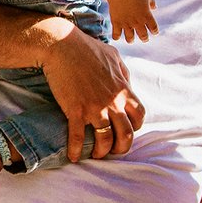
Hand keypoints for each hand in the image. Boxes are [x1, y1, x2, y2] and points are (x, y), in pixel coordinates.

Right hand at [40, 22, 145, 160]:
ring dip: (102, 152)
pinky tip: (73, 156)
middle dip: (122, 147)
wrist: (62, 46)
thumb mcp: (113, 56)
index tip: (125, 130)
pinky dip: (75, 150)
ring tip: (96, 155)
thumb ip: (123, 72)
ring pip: (106, 140)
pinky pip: (78, 137)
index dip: (135, 128)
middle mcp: (113, 102)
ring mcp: (95, 108)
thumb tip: (126, 82)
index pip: (139, 116)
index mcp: (123, 90)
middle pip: (126, 134)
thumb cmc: (87, 48)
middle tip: (114, 150)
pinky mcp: (76, 111)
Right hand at [100, 0, 157, 42]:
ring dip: (131, 40)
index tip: (153, 32)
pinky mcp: (117, 23)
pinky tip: (117, 35)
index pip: (154, 29)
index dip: (155, 31)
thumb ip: (152, 3)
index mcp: (147, 16)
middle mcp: (138, 22)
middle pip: (143, 36)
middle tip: (144, 38)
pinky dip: (117, 37)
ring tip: (131, 39)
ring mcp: (127, 24)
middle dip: (144, 38)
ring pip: (130, 39)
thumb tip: (155, 7)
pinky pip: (116, 35)